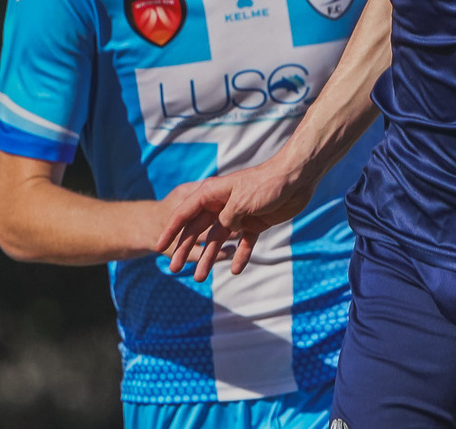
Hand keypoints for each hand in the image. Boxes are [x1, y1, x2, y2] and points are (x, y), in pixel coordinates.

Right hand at [153, 157, 316, 280]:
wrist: (296, 178)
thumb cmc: (266, 184)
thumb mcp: (240, 201)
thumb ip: (226, 218)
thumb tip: (220, 232)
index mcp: (212, 194)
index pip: (186, 213)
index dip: (171, 229)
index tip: (159, 245)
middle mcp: (222, 205)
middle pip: (198, 230)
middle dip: (185, 249)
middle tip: (173, 269)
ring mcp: (237, 215)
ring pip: (218, 240)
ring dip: (209, 258)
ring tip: (200, 278)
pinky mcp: (254, 223)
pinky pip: (243, 243)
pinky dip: (239, 255)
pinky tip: (235, 270)